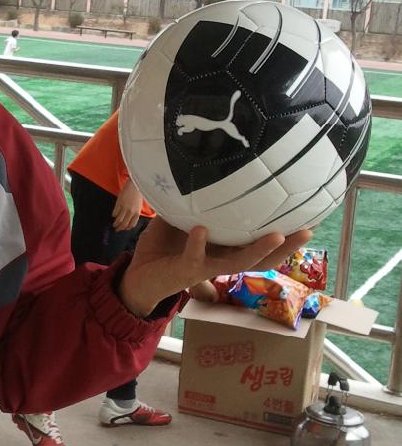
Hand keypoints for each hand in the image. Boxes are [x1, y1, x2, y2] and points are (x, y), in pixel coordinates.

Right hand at [112, 180, 142, 231]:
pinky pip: (115, 213)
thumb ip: (135, 213)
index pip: (131, 225)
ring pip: (118, 220)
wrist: (134, 186)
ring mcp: (124, 208)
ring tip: (114, 224)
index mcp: (137, 213)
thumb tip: (129, 220)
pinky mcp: (119, 204)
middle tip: (117, 229)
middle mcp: (131, 212)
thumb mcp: (138, 206)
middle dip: (120, 228)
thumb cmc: (137, 195)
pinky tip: (113, 215)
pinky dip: (114, 215)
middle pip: (124, 224)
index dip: (127, 228)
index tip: (124, 228)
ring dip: (115, 224)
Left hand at [118, 220, 312, 317]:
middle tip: (308, 231)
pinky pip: (194, 257)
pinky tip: (201, 229)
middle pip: (261, 258)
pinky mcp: (186, 271)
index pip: (258, 243)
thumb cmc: (163, 247)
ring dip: (257, 250)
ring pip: (237, 263)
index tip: (307, 218)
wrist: (137, 275)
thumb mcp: (180, 219)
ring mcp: (206, 268)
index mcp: (224, 248)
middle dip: (287, 248)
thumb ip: (194, 202)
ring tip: (277, 236)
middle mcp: (221, 260)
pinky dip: (197, 243)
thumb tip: (203, 171)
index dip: (283, 236)